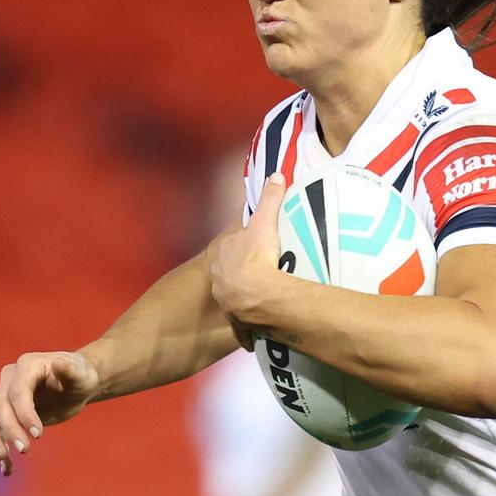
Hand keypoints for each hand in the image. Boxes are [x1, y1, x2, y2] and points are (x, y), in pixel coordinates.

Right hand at [0, 351, 99, 475]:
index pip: (17, 392)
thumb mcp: (82, 374)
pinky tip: (7, 469)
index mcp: (27, 366)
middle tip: (26, 450)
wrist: (76, 384)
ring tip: (3, 460)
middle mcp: (10, 379)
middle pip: (1, 406)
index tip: (38, 434)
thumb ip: (71, 370)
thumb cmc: (81, 376)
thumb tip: (59, 362)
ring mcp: (4, 396)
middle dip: (11, 429)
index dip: (24, 413)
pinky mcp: (6, 414)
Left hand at [208, 172, 285, 328]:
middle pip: (231, 270)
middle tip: (264, 271)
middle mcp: (219, 276)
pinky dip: (250, 320)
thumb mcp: (264, 222)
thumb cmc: (257, 256)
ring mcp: (226, 300)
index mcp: (222, 253)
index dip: (246, 244)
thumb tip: (277, 175)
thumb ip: (270, 199)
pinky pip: (243, 320)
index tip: (259, 245)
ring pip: (234, 295)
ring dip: (246, 295)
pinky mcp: (236, 321)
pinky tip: (261, 320)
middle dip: (243, 271)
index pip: (233, 245)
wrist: (257, 295)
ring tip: (266, 295)